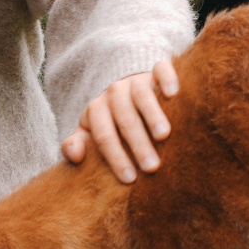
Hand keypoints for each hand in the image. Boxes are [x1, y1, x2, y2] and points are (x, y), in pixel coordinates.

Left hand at [61, 57, 180, 184]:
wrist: (128, 90)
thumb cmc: (112, 122)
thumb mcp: (90, 133)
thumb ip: (76, 145)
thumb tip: (74, 155)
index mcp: (96, 110)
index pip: (103, 135)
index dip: (115, 157)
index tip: (129, 179)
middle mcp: (115, 93)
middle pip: (124, 118)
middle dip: (137, 143)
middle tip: (151, 166)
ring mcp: (136, 81)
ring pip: (142, 95)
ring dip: (152, 115)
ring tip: (163, 136)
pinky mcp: (155, 72)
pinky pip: (161, 70)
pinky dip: (167, 79)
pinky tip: (174, 95)